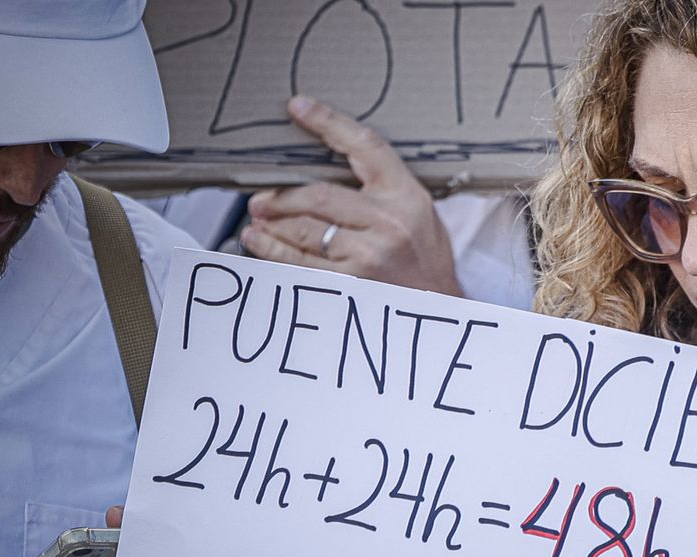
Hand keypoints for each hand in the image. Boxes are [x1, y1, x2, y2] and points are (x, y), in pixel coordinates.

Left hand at [241, 95, 462, 295]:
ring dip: (272, 223)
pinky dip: (273, 252)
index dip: (328, 123)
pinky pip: (299, 264)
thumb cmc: (426, 258)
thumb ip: (380, 187)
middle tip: (262, 197)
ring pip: (303, 231)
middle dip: (282, 196)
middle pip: (319, 195)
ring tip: (258, 218)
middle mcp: (386, 223)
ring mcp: (367, 256)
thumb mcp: (418, 209)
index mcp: (405, 196)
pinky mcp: (350, 284)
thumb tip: (329, 166)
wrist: (437, 308)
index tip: (300, 107)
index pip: (364, 147)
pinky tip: (260, 242)